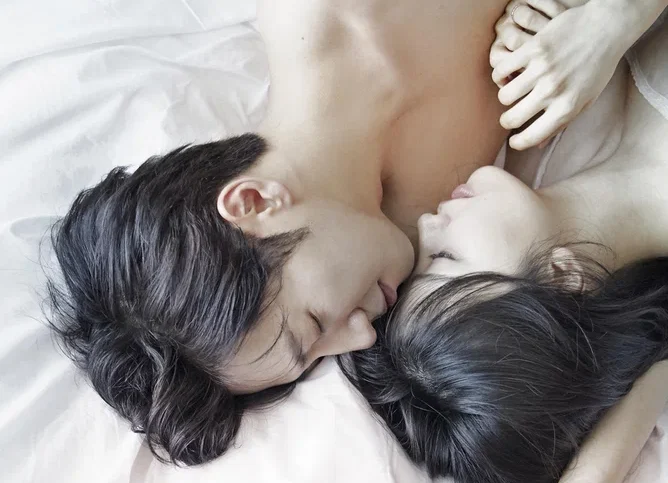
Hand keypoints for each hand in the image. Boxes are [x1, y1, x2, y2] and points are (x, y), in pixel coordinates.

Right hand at [490, 1, 627, 149]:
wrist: (607, 28)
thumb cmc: (598, 67)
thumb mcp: (586, 100)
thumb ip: (562, 123)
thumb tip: (539, 146)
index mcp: (567, 107)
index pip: (532, 136)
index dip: (518, 143)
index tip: (514, 141)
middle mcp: (552, 91)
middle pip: (512, 118)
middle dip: (507, 121)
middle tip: (511, 115)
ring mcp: (541, 69)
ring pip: (504, 95)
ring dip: (505, 96)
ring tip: (512, 92)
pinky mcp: (533, 48)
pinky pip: (502, 69)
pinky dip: (500, 74)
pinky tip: (508, 74)